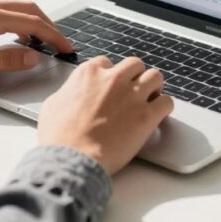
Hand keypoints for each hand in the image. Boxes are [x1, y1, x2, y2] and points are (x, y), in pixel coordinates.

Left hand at [0, 0, 72, 82]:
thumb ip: (6, 60)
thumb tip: (32, 57)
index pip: (33, 23)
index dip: (54, 36)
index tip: (66, 47)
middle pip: (29, 10)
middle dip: (49, 26)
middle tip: (61, 44)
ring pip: (18, 8)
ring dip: (35, 22)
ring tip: (45, 41)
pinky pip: (5, 10)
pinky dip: (21, 20)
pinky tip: (19, 36)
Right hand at [38, 57, 174, 174]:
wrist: (72, 159)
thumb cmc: (59, 137)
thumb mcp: (53, 105)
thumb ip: (68, 92)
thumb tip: (71, 94)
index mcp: (89, 73)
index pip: (107, 63)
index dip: (110, 76)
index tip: (110, 87)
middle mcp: (113, 79)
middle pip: (135, 65)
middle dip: (135, 77)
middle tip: (133, 91)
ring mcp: (132, 95)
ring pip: (155, 76)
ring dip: (153, 87)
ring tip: (151, 99)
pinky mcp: (147, 115)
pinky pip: (167, 102)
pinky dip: (164, 107)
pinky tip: (158, 116)